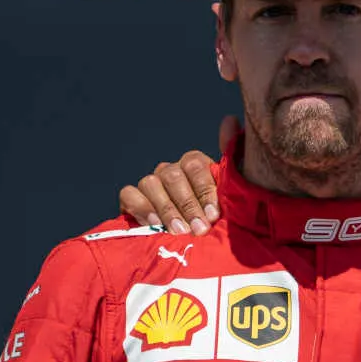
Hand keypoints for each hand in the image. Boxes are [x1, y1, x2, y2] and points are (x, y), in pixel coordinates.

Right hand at [117, 116, 237, 234]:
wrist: (189, 241)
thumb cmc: (211, 218)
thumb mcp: (228, 196)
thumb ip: (230, 161)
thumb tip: (230, 120)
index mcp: (194, 165)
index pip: (196, 165)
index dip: (205, 190)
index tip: (214, 215)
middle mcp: (171, 170)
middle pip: (174, 176)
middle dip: (188, 204)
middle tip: (199, 229)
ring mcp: (151, 183)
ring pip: (152, 183)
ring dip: (168, 209)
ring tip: (180, 231)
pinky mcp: (131, 197)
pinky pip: (129, 194)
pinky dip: (142, 208)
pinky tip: (154, 224)